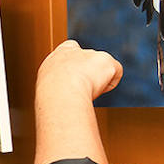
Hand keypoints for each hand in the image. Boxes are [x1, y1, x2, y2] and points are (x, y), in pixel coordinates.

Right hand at [32, 40, 117, 163]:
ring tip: (88, 92)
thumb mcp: (47, 90)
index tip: (78, 75)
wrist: (60, 94)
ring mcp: (91, 55)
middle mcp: (74, 52)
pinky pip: (116, 72)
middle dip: (93, 72)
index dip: (78, 62)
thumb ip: (57, 87)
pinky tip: (98, 90)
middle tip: (86, 89)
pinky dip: (110, 82)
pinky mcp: (105, 60)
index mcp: (57, 57)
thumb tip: (54, 114)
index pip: (70, 49)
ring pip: (104, 67)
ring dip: (100, 80)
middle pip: (91, 58)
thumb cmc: (51, 97)